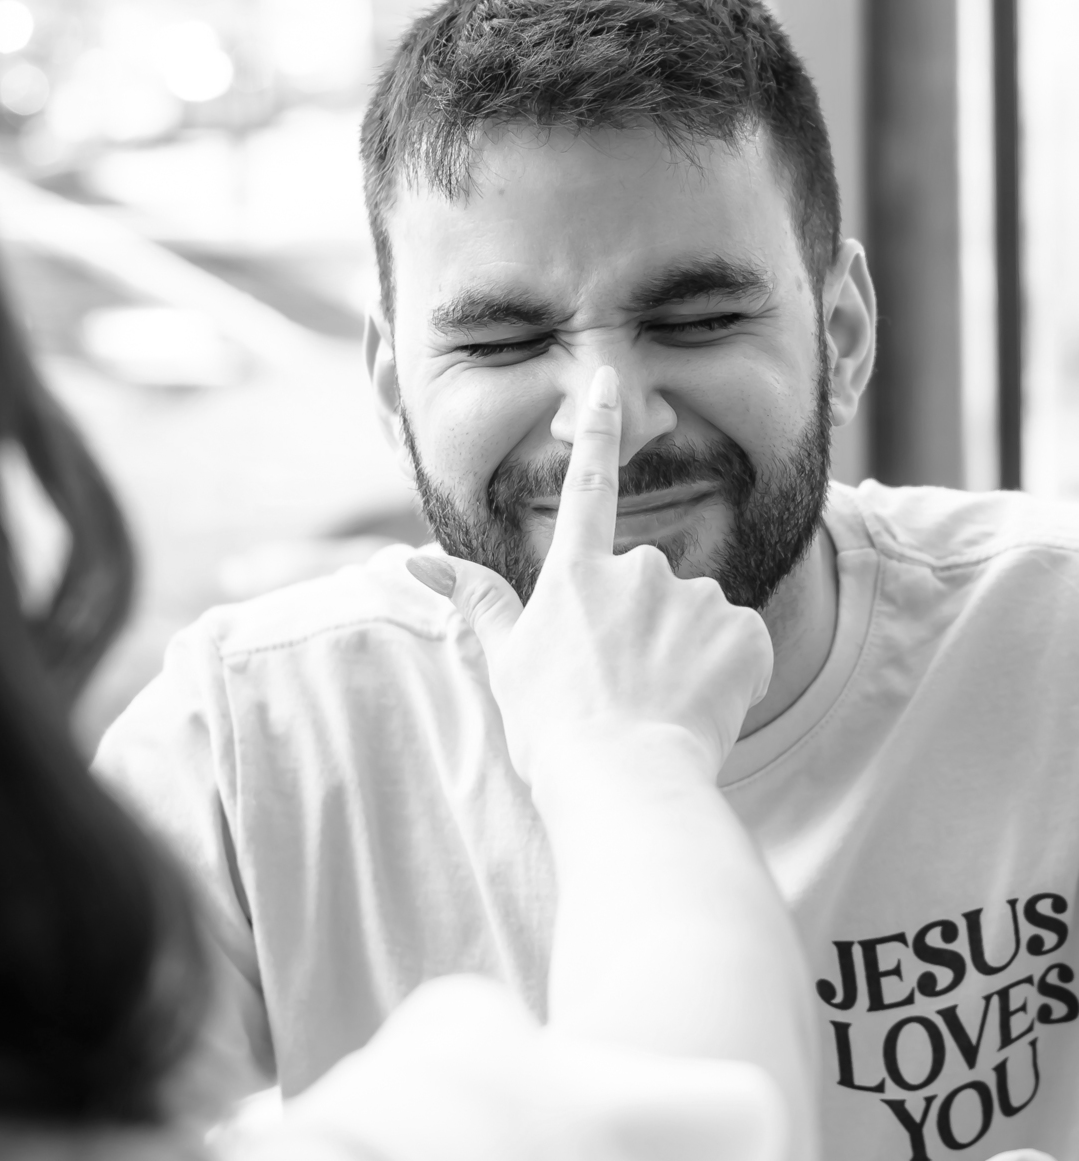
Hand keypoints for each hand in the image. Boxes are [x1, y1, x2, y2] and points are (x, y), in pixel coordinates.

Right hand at [407, 365, 771, 787]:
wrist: (626, 782)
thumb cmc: (555, 730)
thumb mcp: (506, 662)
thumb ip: (478, 599)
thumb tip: (416, 559)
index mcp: (577, 575)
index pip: (585, 487)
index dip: (596, 429)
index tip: (605, 377)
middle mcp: (638, 569)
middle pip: (646, 585)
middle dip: (642, 628)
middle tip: (622, 691)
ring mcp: (693, 597)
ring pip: (694, 617)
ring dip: (684, 653)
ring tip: (660, 708)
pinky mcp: (743, 630)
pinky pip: (738, 646)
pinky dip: (726, 675)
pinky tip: (702, 711)